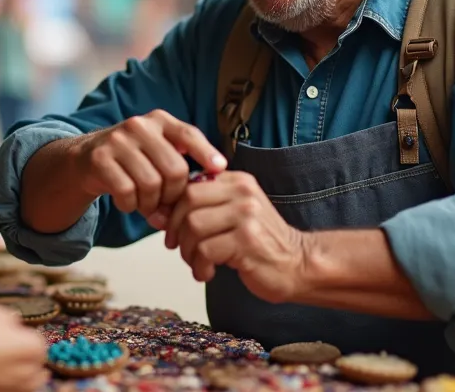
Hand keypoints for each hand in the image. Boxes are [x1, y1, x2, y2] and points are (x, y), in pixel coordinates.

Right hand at [0, 305, 48, 391]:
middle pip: (31, 366)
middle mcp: (27, 375)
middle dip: (19, 358)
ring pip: (18, 383)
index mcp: (32, 348)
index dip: (20, 337)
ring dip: (8, 374)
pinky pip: (1, 391)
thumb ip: (7, 320)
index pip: (37, 343)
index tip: (6, 334)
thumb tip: (11, 324)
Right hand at [75, 109, 226, 217]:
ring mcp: (118, 141)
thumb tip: (204, 194)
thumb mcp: (157, 151)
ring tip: (146, 205)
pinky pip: (127, 192)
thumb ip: (180, 164)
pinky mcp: (100, 159)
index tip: (220, 169)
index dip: (206, 153)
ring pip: (151, 184)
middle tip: (167, 204)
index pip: (188, 134)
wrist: (86, 158)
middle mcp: (139, 126)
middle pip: (174, 169)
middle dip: (174, 194)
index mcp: (159, 121)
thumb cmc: (132, 160)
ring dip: (151, 204)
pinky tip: (128, 202)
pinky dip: (130, 205)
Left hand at [159, 171, 306, 302]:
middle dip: (175, 229)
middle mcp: (242, 193)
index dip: (171, 207)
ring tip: (197, 263)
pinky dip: (199, 266)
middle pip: (187, 202)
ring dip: (187, 251)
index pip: (189, 184)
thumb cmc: (260, 243)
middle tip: (178, 247)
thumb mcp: (232, 215)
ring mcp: (246, 215)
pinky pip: (206, 250)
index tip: (168, 227)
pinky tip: (207, 273)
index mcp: (236, 181)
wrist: (298, 264)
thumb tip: (155, 214)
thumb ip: (199, 209)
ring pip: (193, 226)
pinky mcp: (247, 241)